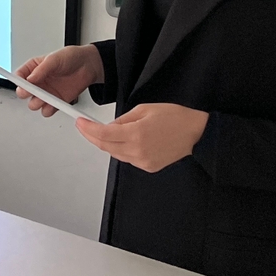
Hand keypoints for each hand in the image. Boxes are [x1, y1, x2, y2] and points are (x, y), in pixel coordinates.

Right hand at [14, 45, 102, 117]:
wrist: (88, 66)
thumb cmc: (71, 57)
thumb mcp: (54, 59)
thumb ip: (41, 69)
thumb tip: (29, 79)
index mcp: (33, 69)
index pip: (19, 76)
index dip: (18, 82)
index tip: (21, 86)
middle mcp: (38, 82)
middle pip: (24, 93)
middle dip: (26, 94)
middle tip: (33, 92)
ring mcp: (46, 92)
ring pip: (34, 103)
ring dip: (37, 103)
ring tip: (44, 99)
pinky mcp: (56, 101)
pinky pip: (47, 110)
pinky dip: (48, 110)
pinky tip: (52, 105)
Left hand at [75, 103, 208, 172]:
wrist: (195, 133)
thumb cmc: (174, 117)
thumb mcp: (144, 109)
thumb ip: (123, 119)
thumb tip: (109, 127)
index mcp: (136, 134)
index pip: (103, 134)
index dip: (88, 129)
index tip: (80, 123)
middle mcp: (138, 151)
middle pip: (105, 146)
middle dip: (92, 136)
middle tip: (85, 127)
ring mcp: (143, 161)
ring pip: (115, 153)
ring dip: (107, 143)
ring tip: (107, 131)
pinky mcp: (148, 167)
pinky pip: (127, 158)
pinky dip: (122, 149)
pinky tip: (126, 140)